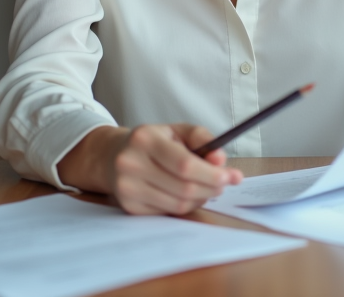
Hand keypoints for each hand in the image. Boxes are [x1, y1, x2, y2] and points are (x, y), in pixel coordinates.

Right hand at [60, 123, 243, 215]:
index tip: (231, 176)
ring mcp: (127, 188)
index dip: (211, 174)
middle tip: (224, 183)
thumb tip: (221, 160)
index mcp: (145, 139)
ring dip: (200, 199)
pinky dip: (184, 206)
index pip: (184, 164)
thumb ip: (203, 139)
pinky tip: (186, 194)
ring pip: (177, 204)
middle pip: (183, 187)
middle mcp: (131, 163)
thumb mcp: (177, 131)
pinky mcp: (129, 206)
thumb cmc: (153, 142)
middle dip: (211, 188)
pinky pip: (167, 212)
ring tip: (206, 188)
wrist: (112, 156)